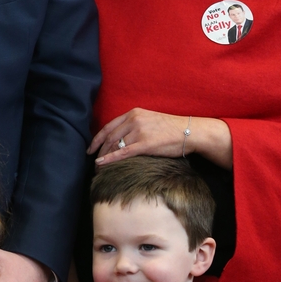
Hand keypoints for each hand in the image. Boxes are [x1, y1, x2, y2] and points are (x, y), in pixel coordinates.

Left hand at [89, 108, 232, 170]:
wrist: (190, 132)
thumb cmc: (171, 129)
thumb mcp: (149, 120)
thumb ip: (135, 125)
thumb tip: (121, 139)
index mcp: (133, 113)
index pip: (108, 126)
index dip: (97, 138)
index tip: (90, 148)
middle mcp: (134, 120)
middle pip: (109, 137)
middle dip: (99, 150)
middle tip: (93, 162)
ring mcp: (139, 132)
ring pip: (114, 145)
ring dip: (104, 157)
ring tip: (99, 168)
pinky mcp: (145, 144)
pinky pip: (123, 153)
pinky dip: (110, 159)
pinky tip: (101, 164)